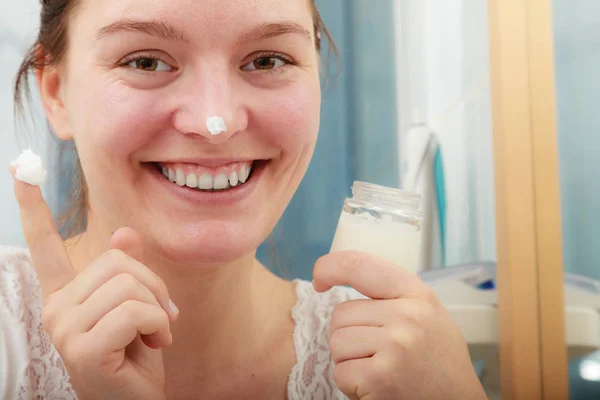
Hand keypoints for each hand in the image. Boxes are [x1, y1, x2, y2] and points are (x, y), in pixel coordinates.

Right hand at [12, 175, 178, 399]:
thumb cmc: (136, 354)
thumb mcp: (137, 306)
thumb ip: (129, 271)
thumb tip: (125, 232)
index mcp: (67, 294)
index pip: (45, 246)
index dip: (34, 208)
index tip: (21, 170)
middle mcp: (56, 307)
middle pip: (117, 262)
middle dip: (154, 286)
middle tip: (160, 315)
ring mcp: (64, 328)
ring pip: (130, 285)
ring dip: (158, 309)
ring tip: (155, 334)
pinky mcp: (82, 348)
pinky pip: (135, 311)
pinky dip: (158, 325)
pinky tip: (155, 345)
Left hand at [313, 251, 486, 399]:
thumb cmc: (440, 363)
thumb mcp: (430, 315)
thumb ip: (396, 297)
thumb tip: (347, 276)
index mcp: (418, 295)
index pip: (361, 266)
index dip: (330, 267)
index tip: (320, 278)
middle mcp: (408, 315)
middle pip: (341, 314)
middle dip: (349, 336)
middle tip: (376, 355)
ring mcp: (395, 345)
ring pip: (336, 342)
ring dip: (348, 361)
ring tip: (378, 370)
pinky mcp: (380, 377)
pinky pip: (341, 372)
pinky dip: (351, 385)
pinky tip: (376, 388)